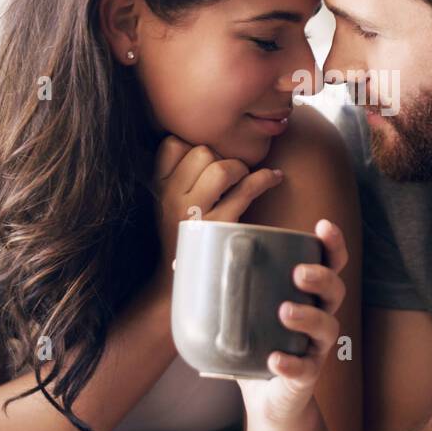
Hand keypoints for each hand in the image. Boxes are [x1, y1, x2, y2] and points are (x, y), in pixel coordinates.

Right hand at [151, 135, 284, 286]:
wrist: (181, 286)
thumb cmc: (183, 237)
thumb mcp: (167, 205)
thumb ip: (178, 176)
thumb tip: (209, 145)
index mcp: (157, 189)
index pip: (172, 144)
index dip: (194, 146)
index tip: (208, 159)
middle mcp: (171, 199)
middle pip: (201, 151)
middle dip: (222, 156)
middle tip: (230, 173)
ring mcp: (194, 214)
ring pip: (222, 168)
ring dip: (240, 169)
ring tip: (244, 179)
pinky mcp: (219, 228)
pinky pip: (246, 191)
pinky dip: (265, 180)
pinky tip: (275, 177)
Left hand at [237, 219, 347, 430]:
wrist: (267, 401)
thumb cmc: (257, 347)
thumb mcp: (241, 315)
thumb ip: (218, 289)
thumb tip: (180, 263)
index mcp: (308, 295)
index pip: (330, 264)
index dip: (333, 244)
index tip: (323, 226)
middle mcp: (319, 317)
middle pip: (336, 290)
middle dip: (322, 277)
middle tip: (299, 273)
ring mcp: (315, 348)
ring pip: (327, 327)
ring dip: (309, 316)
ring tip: (285, 311)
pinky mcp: (306, 377)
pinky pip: (304, 369)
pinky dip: (291, 363)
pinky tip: (275, 360)